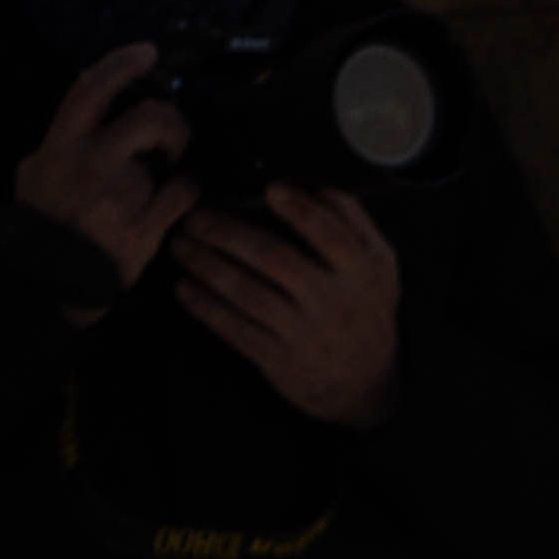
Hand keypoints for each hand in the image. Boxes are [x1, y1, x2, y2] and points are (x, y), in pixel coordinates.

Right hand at [15, 43, 198, 298]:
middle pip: (149, 118)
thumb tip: (91, 97)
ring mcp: (120, 197)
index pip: (94, 87)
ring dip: (175, 163)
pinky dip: (189, 190)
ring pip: (169, 162)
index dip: (123, 63)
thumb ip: (62, 135)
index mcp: (63, 144)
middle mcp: (93, 164)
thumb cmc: (41, 221)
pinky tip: (181, 195)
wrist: (47, 278)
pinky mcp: (144, 228)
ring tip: (166, 174)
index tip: (148, 53)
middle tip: (173, 134)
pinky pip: (184, 194)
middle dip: (171, 121)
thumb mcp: (34, 169)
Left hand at [173, 183, 405, 427]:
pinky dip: (206, 307)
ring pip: (247, 294)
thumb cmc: (364, 304)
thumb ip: (351, 220)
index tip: (271, 189)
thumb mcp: (378, 261)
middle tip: (194, 217)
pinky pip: (235, 330)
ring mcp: (302, 333)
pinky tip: (184, 288)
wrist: (365, 379)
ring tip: (180, 245)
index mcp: (358, 271)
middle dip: (228, 234)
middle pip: (274, 260)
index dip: (302, 212)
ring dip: (206, 267)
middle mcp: (330, 302)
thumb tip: (315, 179)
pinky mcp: (278, 359)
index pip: (332, 237)